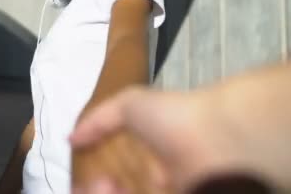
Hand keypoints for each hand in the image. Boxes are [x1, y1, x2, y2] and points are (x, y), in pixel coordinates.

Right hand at [70, 85, 246, 192]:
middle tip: (95, 185)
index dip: (91, 184)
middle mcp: (155, 182)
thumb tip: (70, 139)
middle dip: (98, 192)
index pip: (111, 179)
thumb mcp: (131, 105)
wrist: (220, 139)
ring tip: (103, 186)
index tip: (79, 184)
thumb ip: (98, 120)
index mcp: (146, 160)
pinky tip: (112, 188)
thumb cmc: (175, 118)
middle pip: (118, 190)